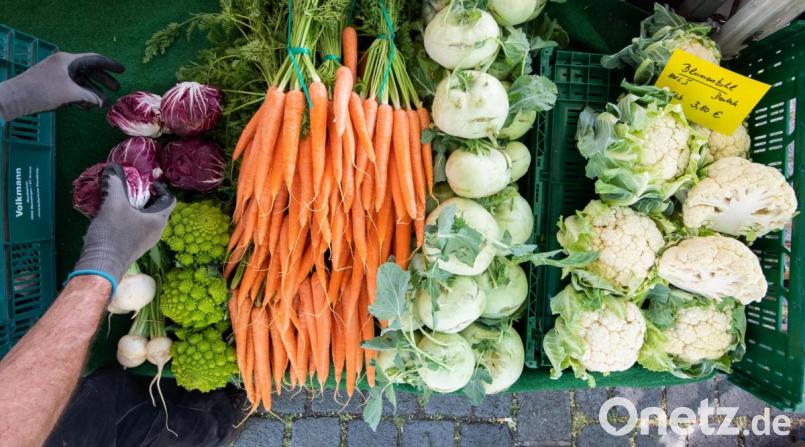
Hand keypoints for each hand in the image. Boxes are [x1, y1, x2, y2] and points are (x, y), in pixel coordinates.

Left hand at [0, 52, 123, 121]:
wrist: (18, 97)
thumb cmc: (44, 91)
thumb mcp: (71, 93)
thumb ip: (90, 96)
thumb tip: (104, 102)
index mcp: (69, 60)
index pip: (94, 59)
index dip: (110, 65)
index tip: (123, 71)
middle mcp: (65, 65)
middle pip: (90, 70)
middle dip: (103, 81)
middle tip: (116, 89)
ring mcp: (59, 75)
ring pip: (82, 82)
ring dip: (93, 92)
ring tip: (103, 103)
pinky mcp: (54, 86)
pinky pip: (73, 88)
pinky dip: (82, 96)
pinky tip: (87, 106)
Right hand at [74, 164, 174, 283]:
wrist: (101, 265)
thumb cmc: (113, 233)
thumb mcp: (113, 204)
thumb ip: (114, 184)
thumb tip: (112, 168)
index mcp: (158, 221)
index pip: (170, 200)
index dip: (161, 188)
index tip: (146, 183)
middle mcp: (157, 232)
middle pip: (157, 209)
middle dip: (146, 197)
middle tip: (132, 188)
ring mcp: (146, 241)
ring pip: (146, 219)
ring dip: (136, 208)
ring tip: (121, 200)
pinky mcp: (134, 247)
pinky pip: (137, 228)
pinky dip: (130, 218)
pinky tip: (114, 214)